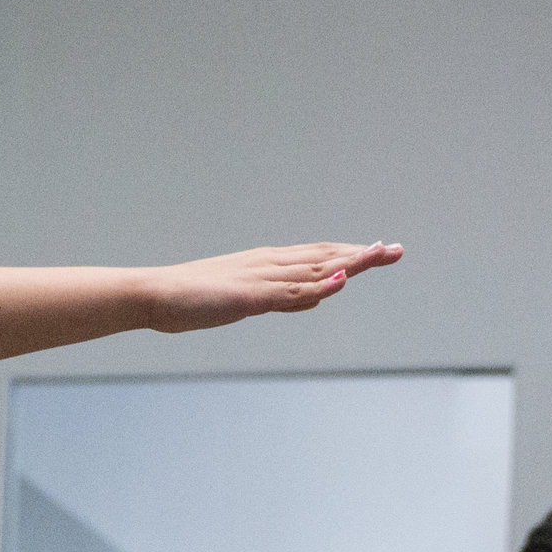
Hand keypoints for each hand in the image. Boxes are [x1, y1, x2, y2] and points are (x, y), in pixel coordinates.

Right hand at [148, 243, 402, 333]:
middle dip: (362, 254)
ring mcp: (261, 279)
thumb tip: (318, 298)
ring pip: (314, 268)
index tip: (379, 249)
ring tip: (380, 255)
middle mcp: (269, 264)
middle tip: (395, 250)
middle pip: (325, 256)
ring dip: (349, 262)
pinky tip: (341, 279)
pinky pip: (290, 291)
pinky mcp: (250, 296)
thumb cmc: (193, 299)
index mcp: (268, 264)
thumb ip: (284, 299)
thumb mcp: (246, 301)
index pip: (319, 255)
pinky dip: (318, 285)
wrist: (155, 296)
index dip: (351, 252)